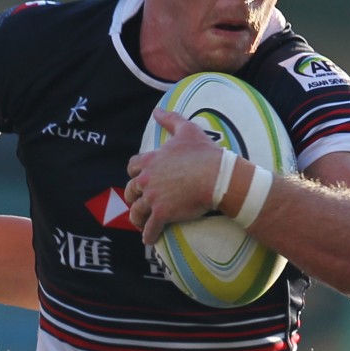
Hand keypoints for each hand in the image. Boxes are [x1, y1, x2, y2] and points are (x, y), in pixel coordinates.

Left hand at [124, 109, 221, 243]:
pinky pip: (150, 227)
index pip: (132, 167)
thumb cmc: (205, 153)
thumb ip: (170, 119)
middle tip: (137, 202)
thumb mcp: (187, 130)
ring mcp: (153, 197)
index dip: (135, 173)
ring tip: (140, 224)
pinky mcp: (162, 213)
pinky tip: (148, 240)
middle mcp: (147, 179)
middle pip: (131, 190)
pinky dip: (148, 235)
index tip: (138, 178)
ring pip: (137, 210)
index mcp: (150, 160)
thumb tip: (157, 110)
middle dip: (133, 197)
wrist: (217, 177)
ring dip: (137, 218)